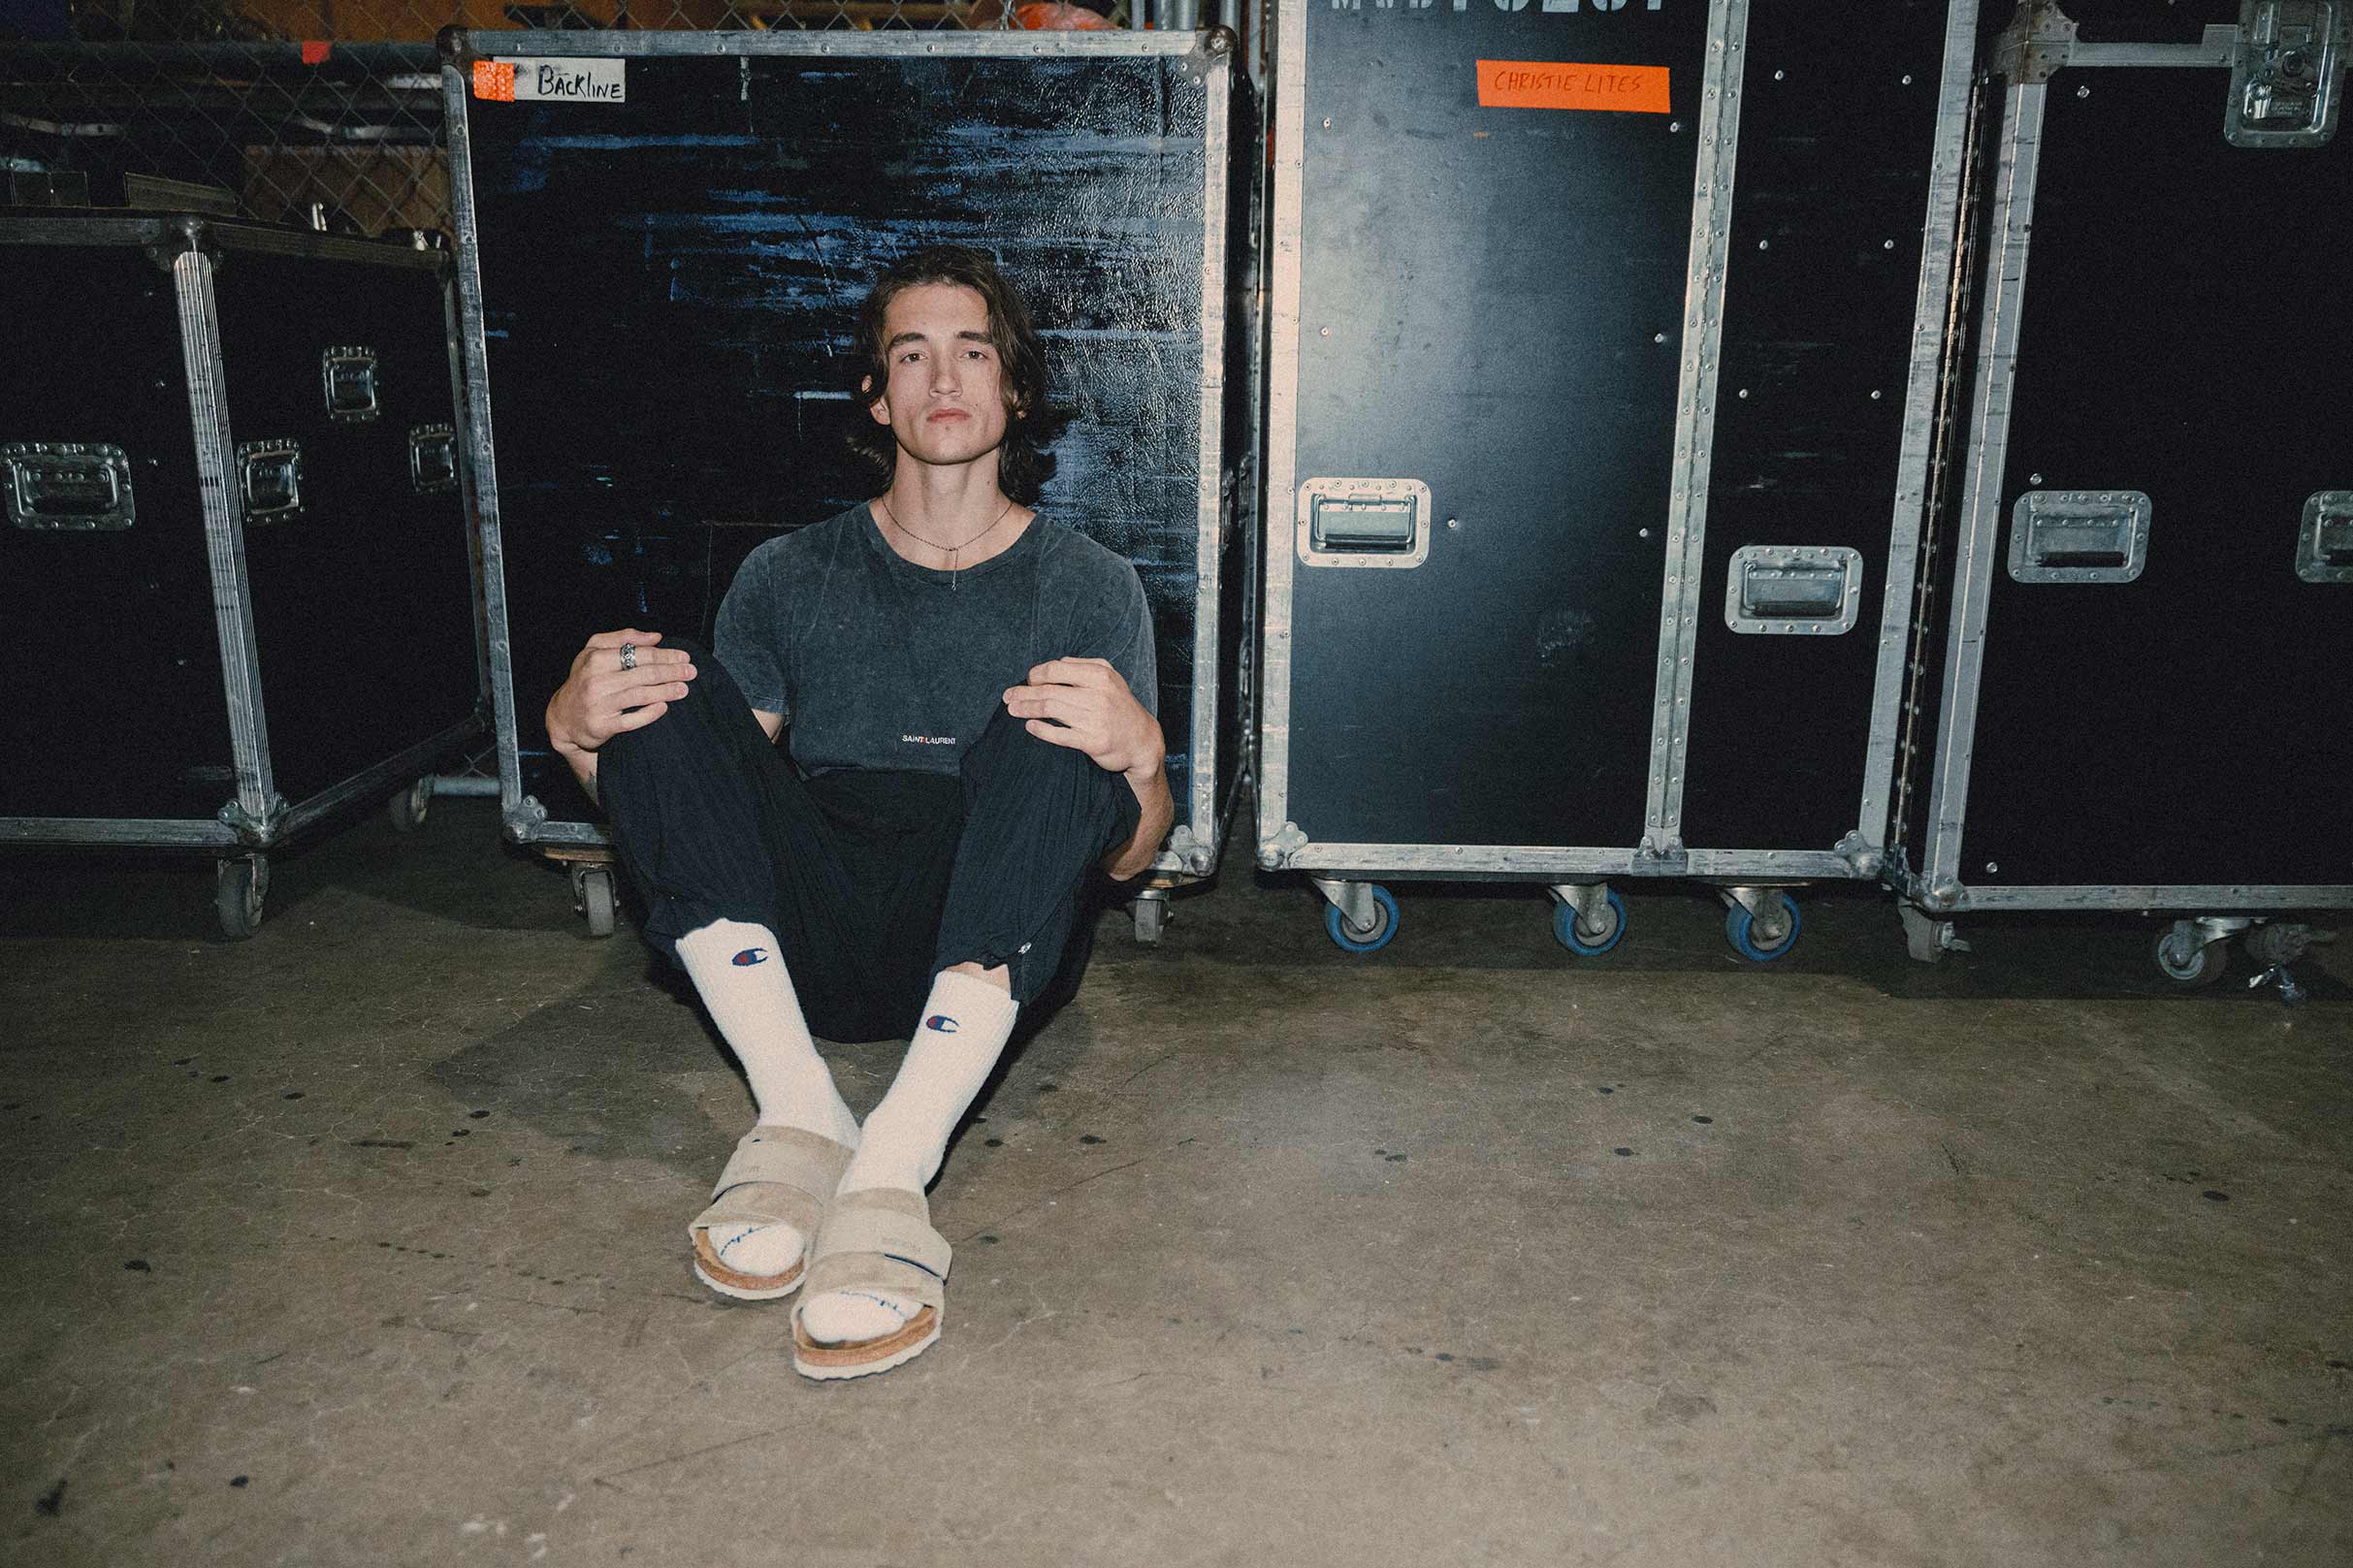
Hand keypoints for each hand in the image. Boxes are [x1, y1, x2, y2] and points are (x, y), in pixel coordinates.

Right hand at [546, 629, 696, 763]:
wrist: (563, 717)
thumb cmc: (584, 679)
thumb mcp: (594, 652)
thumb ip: (623, 639)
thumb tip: (656, 636)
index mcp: (596, 658)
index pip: (637, 654)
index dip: (664, 655)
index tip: (683, 656)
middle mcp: (596, 680)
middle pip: (642, 674)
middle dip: (671, 672)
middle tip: (691, 672)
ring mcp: (599, 704)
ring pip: (640, 695)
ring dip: (666, 691)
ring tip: (684, 689)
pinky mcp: (602, 725)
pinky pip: (631, 720)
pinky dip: (649, 713)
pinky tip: (664, 707)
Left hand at [1003, 657, 1162, 782]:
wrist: (1143, 740)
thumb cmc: (1121, 707)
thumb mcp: (1110, 679)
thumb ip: (1083, 667)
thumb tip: (1054, 665)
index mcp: (1099, 675)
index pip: (1056, 669)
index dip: (1036, 675)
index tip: (1028, 681)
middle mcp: (1098, 695)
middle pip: (1049, 690)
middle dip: (1023, 693)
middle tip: (1007, 696)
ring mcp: (1095, 719)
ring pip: (1051, 710)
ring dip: (1026, 709)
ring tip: (1012, 710)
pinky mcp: (1093, 741)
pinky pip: (1060, 734)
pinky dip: (1041, 730)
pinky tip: (1030, 726)